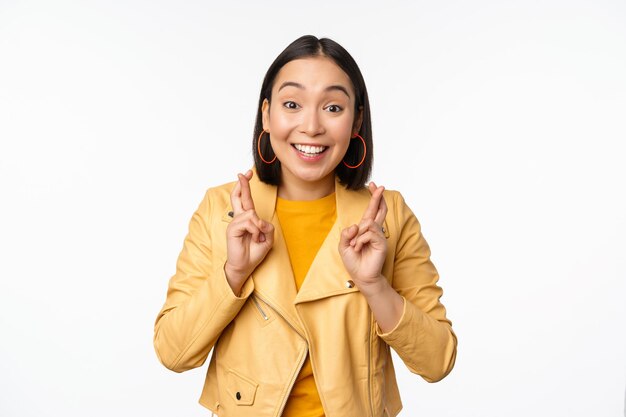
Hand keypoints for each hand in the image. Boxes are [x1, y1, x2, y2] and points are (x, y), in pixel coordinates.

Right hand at [224, 170, 273, 294]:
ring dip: (259, 227)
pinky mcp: (232, 229)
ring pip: (251, 214)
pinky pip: (249, 223)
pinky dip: (255, 231)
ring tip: (257, 238)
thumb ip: (267, 226)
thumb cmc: (254, 252)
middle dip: (242, 184)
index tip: (247, 174)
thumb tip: (258, 220)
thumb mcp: (267, 238)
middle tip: (242, 173)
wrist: (245, 266)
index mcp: (247, 218)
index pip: (245, 199)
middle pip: (238, 197)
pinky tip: (253, 239)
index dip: (245, 186)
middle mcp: (239, 218)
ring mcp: (235, 223)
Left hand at [338, 182, 387, 294]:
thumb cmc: (354, 261)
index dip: (374, 198)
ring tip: (355, 246)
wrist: (361, 276)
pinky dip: (360, 241)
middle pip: (380, 210)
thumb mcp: (343, 246)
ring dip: (358, 235)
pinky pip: (369, 234)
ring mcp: (379, 236)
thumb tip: (356, 225)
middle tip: (380, 186)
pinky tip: (359, 248)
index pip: (371, 210)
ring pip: (368, 223)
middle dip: (378, 197)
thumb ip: (346, 233)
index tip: (374, 185)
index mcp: (365, 230)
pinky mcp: (381, 243)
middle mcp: (374, 231)